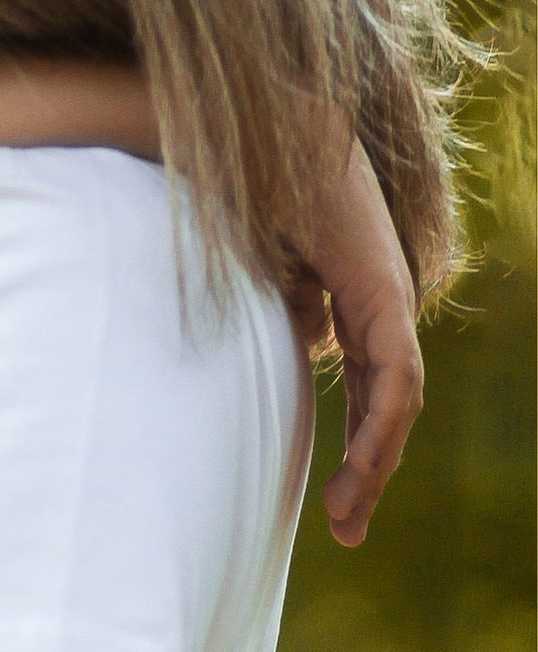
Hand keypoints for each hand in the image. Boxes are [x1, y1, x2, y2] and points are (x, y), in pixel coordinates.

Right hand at [290, 140, 421, 546]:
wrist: (268, 121)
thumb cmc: (253, 181)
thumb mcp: (262, 270)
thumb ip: (289, 307)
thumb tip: (307, 341)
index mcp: (355, 296)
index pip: (367, 385)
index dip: (355, 443)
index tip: (336, 502)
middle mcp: (383, 300)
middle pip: (387, 403)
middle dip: (368, 470)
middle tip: (347, 529)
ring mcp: (389, 295)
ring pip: (398, 398)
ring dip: (375, 461)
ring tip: (348, 515)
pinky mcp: (384, 291)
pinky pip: (394, 373)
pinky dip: (380, 424)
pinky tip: (364, 466)